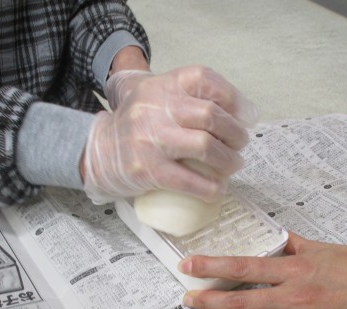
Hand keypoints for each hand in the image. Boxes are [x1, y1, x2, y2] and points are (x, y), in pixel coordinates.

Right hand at [82, 65, 258, 203]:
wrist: (99, 150)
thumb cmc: (138, 124)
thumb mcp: (156, 95)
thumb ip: (191, 95)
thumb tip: (243, 112)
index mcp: (162, 85)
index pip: (205, 80)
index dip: (234, 98)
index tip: (247, 116)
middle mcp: (155, 108)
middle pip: (211, 115)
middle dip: (235, 133)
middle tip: (240, 145)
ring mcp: (151, 140)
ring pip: (205, 147)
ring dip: (229, 160)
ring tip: (234, 165)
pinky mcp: (148, 170)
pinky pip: (189, 180)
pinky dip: (211, 187)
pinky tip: (218, 189)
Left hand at [178, 233, 346, 308]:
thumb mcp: (320, 246)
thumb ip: (291, 243)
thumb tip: (270, 233)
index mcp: (293, 269)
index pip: (244, 267)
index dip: (213, 266)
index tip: (188, 265)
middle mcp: (294, 295)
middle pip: (243, 301)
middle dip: (210, 302)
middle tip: (186, 303)